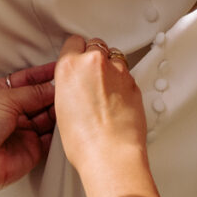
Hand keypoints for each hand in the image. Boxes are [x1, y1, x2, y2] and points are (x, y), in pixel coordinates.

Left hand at [0, 66, 57, 196]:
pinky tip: (67, 123)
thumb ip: (33, 92)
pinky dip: (60, 131)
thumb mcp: (6, 98)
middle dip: (53, 93)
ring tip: (70, 103)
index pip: (28, 79)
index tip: (61, 68)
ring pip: (48, 116)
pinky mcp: (33, 148)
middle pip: (40, 98)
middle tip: (69, 87)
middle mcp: (12, 112)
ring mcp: (23, 130)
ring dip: (58, 110)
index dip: (44, 74)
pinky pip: (51, 138)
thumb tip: (52, 86)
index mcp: (1, 93)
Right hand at [52, 34, 149, 184]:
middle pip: (95, 45)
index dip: (75, 53)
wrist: (111, 155)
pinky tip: (117, 102)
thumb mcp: (62, 109)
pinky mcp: (134, 81)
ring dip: (110, 69)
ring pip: (113, 57)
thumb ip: (70, 85)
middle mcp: (94, 62)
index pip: (73, 42)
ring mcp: (117, 70)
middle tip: (91, 80)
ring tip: (106, 94)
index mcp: (70, 67)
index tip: (78, 61)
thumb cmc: (85, 141)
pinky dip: (122, 83)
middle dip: (93, 58)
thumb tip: (76, 85)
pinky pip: (126, 74)